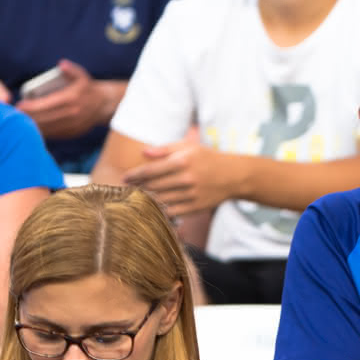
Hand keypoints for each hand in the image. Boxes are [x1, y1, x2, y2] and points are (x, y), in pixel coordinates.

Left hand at [17, 60, 114, 138]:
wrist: (104, 105)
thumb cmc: (87, 88)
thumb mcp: (81, 76)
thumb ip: (71, 70)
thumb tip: (62, 64)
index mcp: (71, 98)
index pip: (45, 104)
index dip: (30, 106)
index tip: (19, 105)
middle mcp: (72, 113)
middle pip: (44, 118)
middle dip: (28, 116)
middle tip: (15, 114)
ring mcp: (73, 125)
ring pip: (48, 128)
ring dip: (33, 125)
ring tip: (22, 120)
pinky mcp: (73, 133)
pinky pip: (54, 134)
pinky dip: (42, 131)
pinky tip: (34, 127)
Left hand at [122, 137, 240, 216]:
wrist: (235, 176)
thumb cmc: (208, 158)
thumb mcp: (190, 147)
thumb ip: (165, 149)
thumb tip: (144, 153)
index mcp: (183, 161)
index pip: (150, 170)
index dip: (133, 175)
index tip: (124, 178)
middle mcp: (187, 178)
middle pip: (152, 187)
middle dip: (136, 188)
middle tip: (126, 189)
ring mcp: (192, 195)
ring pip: (160, 200)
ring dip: (145, 200)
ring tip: (135, 198)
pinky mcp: (196, 207)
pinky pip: (171, 212)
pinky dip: (159, 210)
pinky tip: (152, 207)